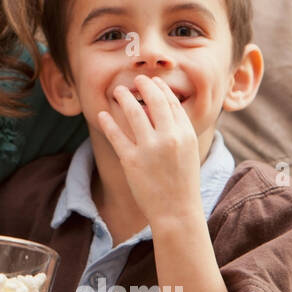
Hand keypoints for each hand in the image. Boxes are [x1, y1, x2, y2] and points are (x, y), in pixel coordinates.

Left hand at [96, 75, 201, 225]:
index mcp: (186, 134)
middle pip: (154, 101)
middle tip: (136, 79)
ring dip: (124, 98)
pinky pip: (116, 135)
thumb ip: (178, 131)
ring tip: (118, 91)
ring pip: (133, 113)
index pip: (172, 103)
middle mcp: (169, 138)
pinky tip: (102, 114)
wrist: (176, 211)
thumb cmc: (183, 183)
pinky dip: (108, 122)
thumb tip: (164, 111)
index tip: (153, 82)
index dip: (161, 90)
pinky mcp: (131, 161)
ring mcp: (149, 149)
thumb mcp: (188, 152)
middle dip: (144, 86)